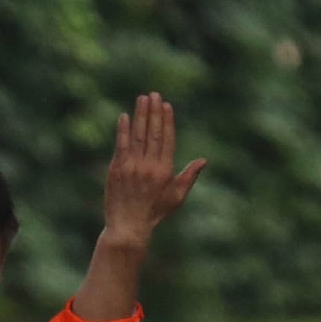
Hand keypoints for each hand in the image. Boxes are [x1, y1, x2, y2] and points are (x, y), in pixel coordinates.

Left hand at [98, 93, 205, 243]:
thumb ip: (189, 177)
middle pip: (152, 133)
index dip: (166, 121)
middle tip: (154, 94)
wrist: (128, 227)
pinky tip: (125, 116)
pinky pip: (121, 145)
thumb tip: (203, 160)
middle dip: (154, 112)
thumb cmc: (154, 213)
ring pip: (137, 135)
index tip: (167, 106)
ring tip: (142, 98)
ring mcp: (131, 167)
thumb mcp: (176, 197)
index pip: (166, 140)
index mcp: (165, 171)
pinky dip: (123, 130)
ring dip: (140, 114)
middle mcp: (149, 167)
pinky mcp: (116, 169)